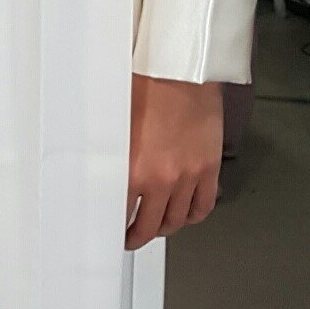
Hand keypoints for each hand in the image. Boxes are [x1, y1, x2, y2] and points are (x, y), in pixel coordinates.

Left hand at [126, 74, 222, 249]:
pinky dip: (193, 215)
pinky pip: (203, 205)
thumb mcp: (116, 124)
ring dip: (164, 227)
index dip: (114, 225)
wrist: (182, 71)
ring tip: (156, 226)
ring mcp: (189, 177)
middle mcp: (162, 179)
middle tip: (131, 237)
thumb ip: (112, 155)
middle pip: (149, 226)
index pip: (120, 214)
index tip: (111, 228)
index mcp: (133, 169)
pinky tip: (185, 214)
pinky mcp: (209, 168)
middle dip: (137, 236)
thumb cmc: (148, 85)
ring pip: (177, 220)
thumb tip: (100, 171)